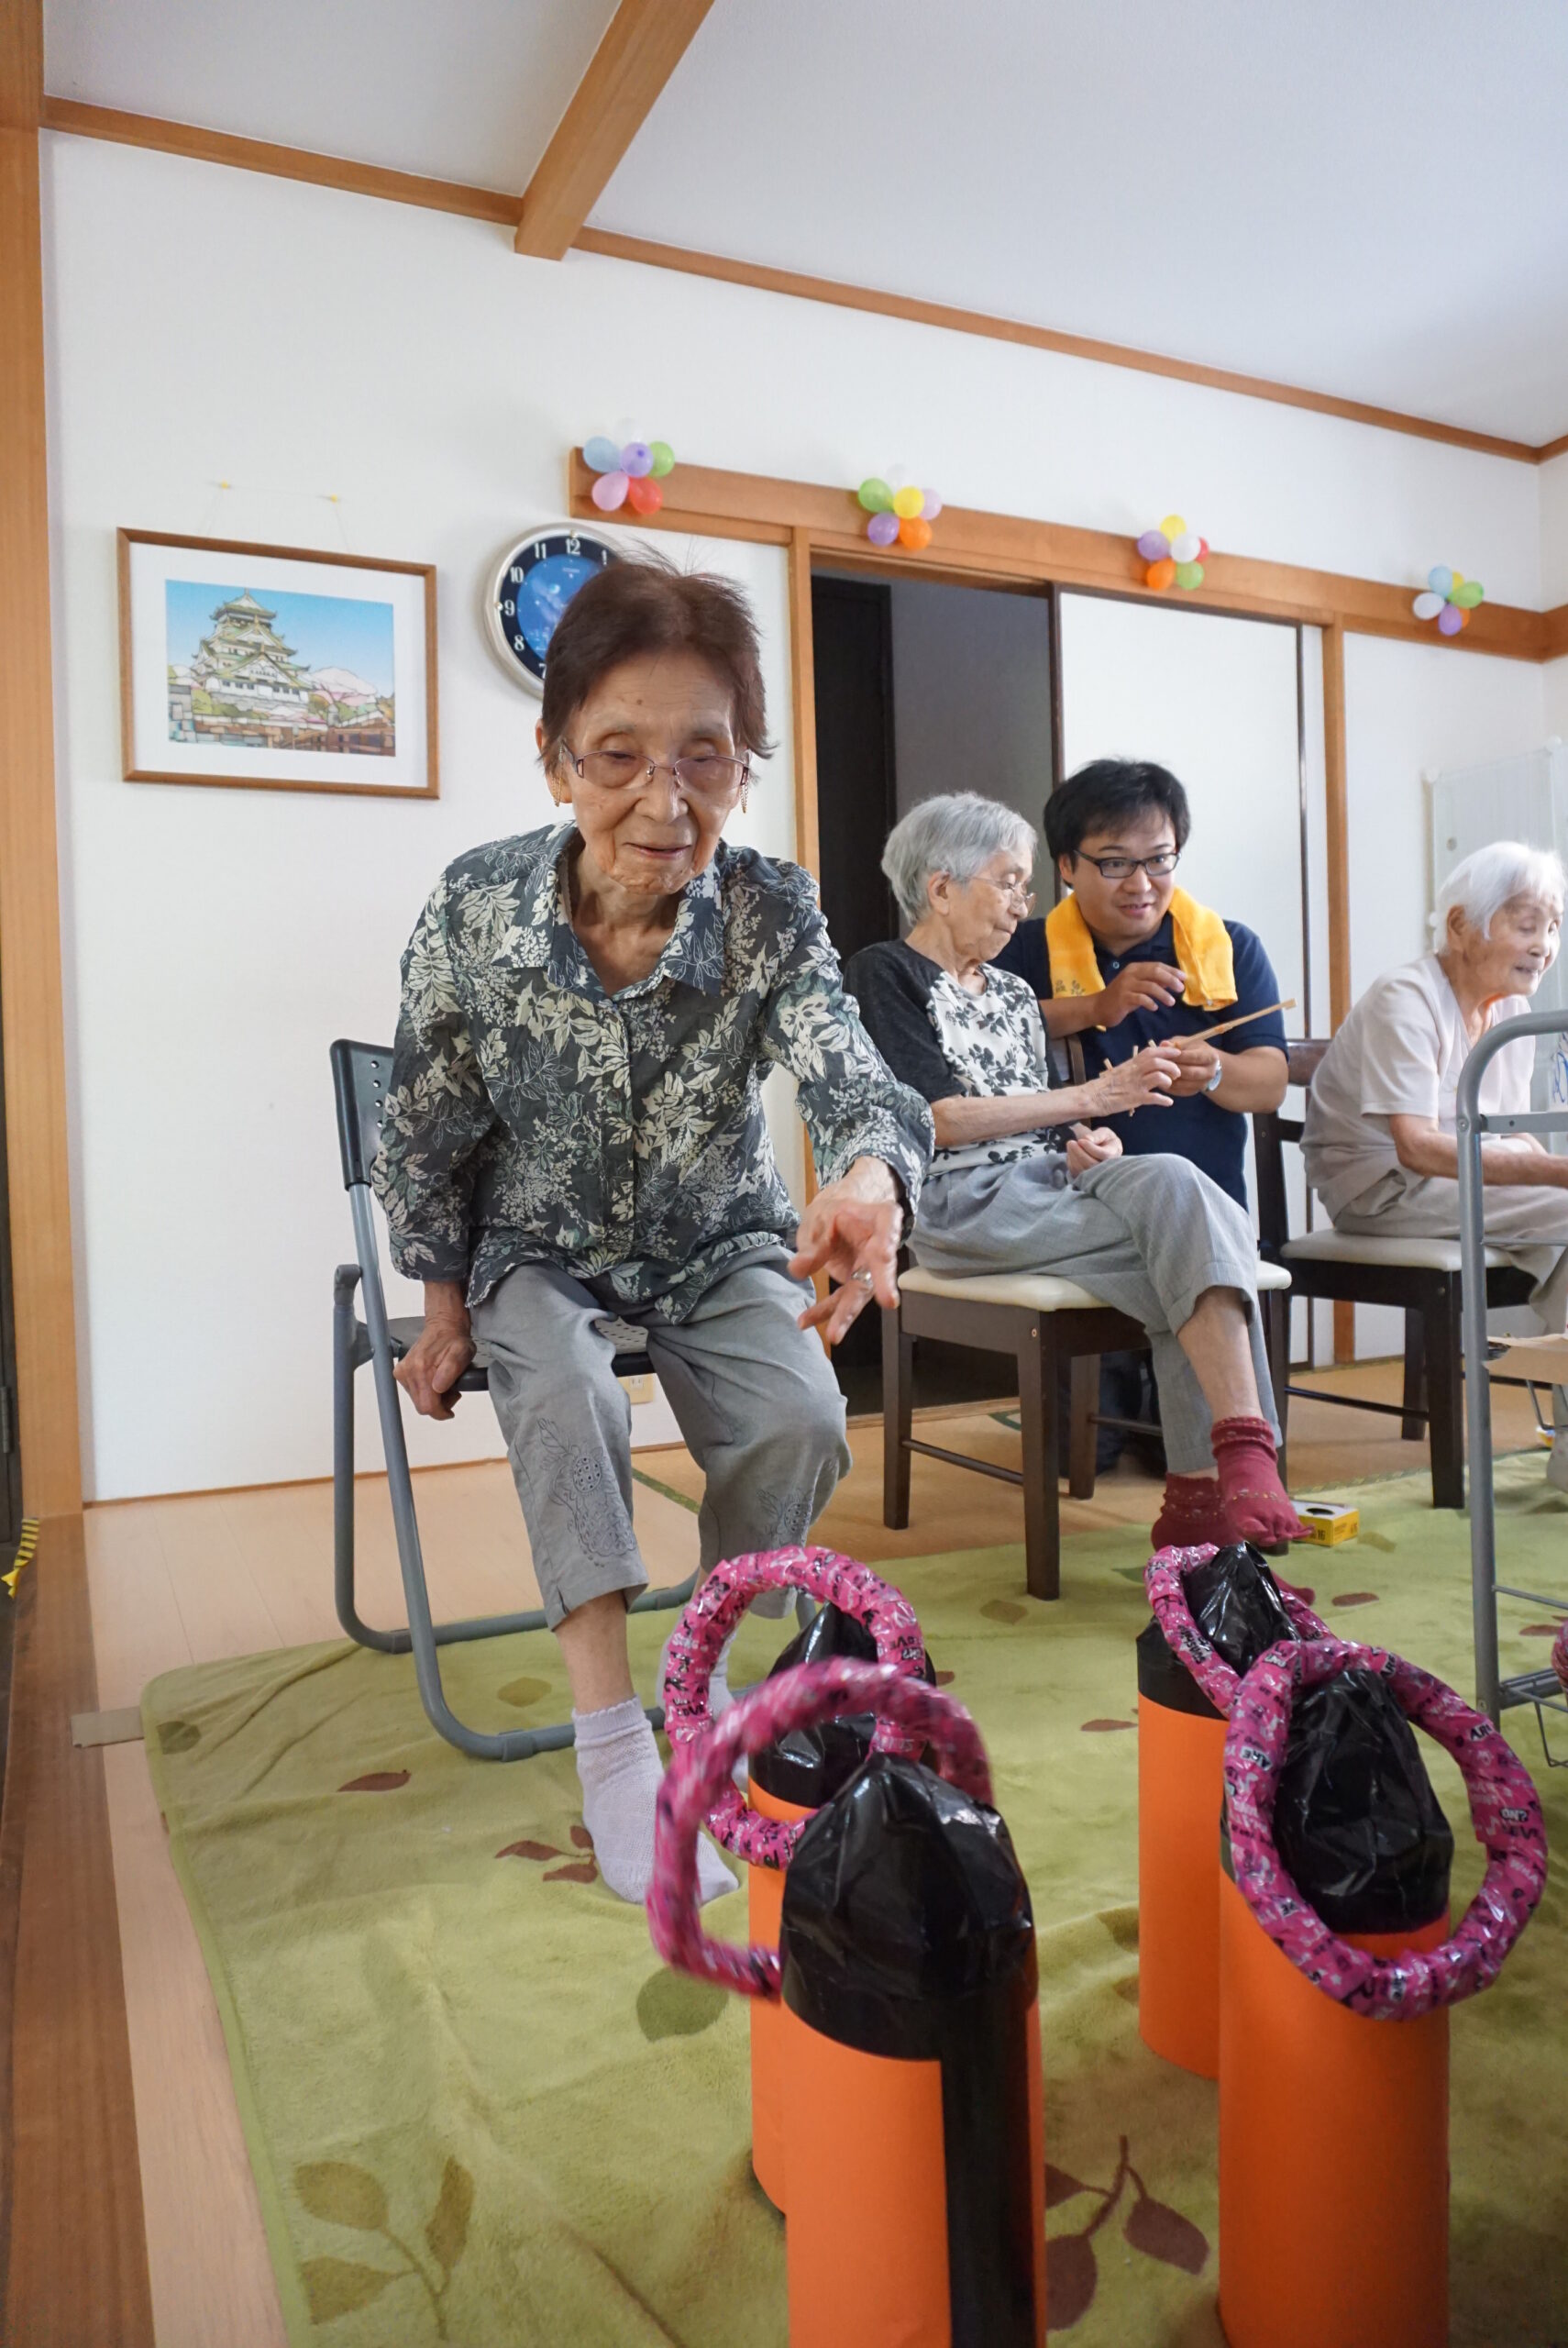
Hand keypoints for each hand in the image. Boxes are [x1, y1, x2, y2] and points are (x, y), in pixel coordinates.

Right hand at [394, 1310, 474, 1418]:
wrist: (444, 1325)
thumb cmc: (454, 1340)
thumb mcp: (462, 1354)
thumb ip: (451, 1371)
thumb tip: (438, 1388)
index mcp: (422, 1368)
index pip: (427, 1407)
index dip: (441, 1412)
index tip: (450, 1409)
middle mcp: (409, 1370)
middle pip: (421, 1405)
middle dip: (438, 1404)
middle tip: (450, 1391)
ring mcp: (403, 1371)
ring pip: (417, 1400)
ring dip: (432, 1397)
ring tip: (444, 1383)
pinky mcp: (400, 1371)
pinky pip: (412, 1391)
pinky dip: (425, 1390)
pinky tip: (434, 1380)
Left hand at [789, 1187, 902, 1342]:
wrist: (836, 1216)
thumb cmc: (833, 1213)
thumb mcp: (818, 1220)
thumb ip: (813, 1246)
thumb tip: (797, 1269)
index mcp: (879, 1219)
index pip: (888, 1226)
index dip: (888, 1242)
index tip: (885, 1256)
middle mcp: (881, 1247)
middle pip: (879, 1267)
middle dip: (880, 1286)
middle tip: (887, 1302)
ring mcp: (870, 1269)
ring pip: (861, 1292)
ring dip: (845, 1313)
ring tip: (834, 1334)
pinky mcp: (856, 1284)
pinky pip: (841, 1300)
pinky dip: (823, 1312)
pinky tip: (804, 1321)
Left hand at [1065, 1123, 1122, 1173]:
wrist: (1102, 1149)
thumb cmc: (1105, 1140)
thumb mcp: (1104, 1133)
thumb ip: (1097, 1135)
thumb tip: (1086, 1138)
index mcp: (1113, 1153)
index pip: (1103, 1154)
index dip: (1090, 1148)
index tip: (1080, 1140)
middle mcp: (1107, 1167)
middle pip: (1092, 1164)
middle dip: (1079, 1153)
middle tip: (1071, 1142)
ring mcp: (1097, 1174)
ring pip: (1083, 1169)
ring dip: (1073, 1156)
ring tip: (1070, 1144)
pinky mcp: (1086, 1178)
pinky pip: (1076, 1172)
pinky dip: (1071, 1162)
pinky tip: (1071, 1152)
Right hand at [1091, 1042, 1179, 1114]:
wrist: (1094, 1096)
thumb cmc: (1107, 1084)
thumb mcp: (1122, 1070)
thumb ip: (1136, 1066)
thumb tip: (1149, 1063)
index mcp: (1132, 1063)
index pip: (1152, 1052)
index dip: (1167, 1051)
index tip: (1177, 1053)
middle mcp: (1135, 1072)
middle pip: (1157, 1062)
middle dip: (1171, 1066)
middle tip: (1176, 1073)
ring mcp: (1136, 1085)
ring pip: (1158, 1076)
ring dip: (1168, 1080)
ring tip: (1169, 1085)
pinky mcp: (1135, 1098)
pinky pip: (1153, 1098)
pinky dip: (1163, 1100)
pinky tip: (1168, 1102)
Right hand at [1096, 962, 1185, 1025]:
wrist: (1099, 1007)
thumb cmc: (1120, 998)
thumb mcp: (1138, 988)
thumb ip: (1152, 983)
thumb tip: (1171, 981)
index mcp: (1135, 968)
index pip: (1157, 966)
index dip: (1172, 971)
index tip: (1184, 978)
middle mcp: (1130, 973)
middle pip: (1155, 972)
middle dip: (1170, 980)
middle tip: (1181, 989)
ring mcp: (1126, 985)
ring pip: (1150, 986)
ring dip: (1163, 994)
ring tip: (1171, 1002)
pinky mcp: (1123, 998)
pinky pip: (1140, 999)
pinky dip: (1150, 1003)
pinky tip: (1155, 1008)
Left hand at [1166, 1037, 1222, 1098]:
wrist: (1204, 1064)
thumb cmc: (1193, 1050)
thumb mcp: (1187, 1043)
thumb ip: (1175, 1043)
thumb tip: (1163, 1045)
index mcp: (1210, 1056)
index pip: (1193, 1057)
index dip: (1178, 1056)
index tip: (1166, 1054)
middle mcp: (1210, 1072)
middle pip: (1189, 1072)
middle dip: (1173, 1068)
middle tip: (1161, 1064)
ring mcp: (1203, 1083)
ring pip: (1183, 1083)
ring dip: (1169, 1078)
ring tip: (1159, 1072)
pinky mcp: (1194, 1091)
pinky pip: (1180, 1091)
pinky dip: (1169, 1086)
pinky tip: (1162, 1079)